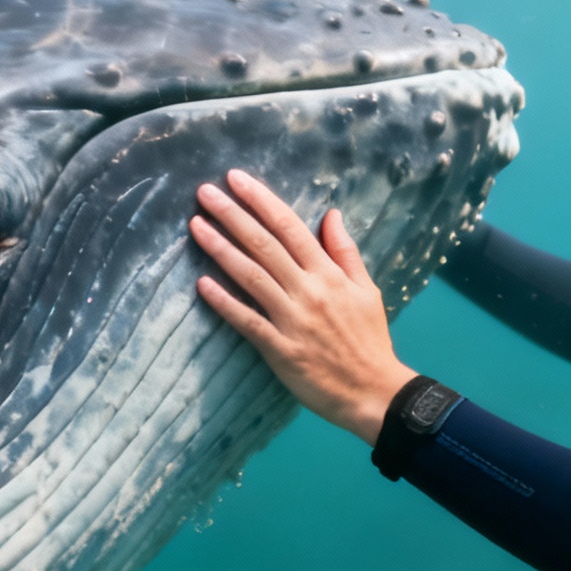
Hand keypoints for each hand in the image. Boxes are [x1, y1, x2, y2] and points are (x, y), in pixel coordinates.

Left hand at [189, 170, 417, 444]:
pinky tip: (201, 284)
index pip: (289, 226)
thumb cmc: (370, 340)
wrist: (375, 391)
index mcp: (328, 273)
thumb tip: (331, 213)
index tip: (236, 179)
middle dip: (232, 214)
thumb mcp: (367, 289)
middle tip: (204, 192)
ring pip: (250, 276)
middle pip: (264, 244)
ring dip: (220, 248)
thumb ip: (345, 251)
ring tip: (195, 225)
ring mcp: (292, 319)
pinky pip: (247, 321)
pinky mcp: (280, 349)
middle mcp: (308, 290)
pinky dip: (224, 302)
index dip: (261, 200)